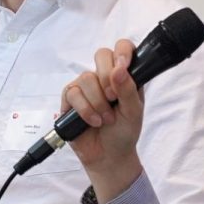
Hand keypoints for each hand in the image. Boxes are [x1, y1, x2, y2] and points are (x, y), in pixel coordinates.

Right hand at [61, 39, 146, 202]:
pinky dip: (85, 110)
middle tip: (113, 98)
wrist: (108, 155)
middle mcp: (104, 76)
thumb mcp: (134, 112)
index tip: (123, 67)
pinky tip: (93, 121)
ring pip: (86, 77)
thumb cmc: (124, 132)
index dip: (122, 52)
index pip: (122, 48)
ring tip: (105, 119)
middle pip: (100, 54)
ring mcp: (86, 86)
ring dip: (98, 102)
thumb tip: (119, 69)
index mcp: (124, 75)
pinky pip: (72, 93)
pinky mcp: (70, 98)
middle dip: (107, 78)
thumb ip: (128, 89)